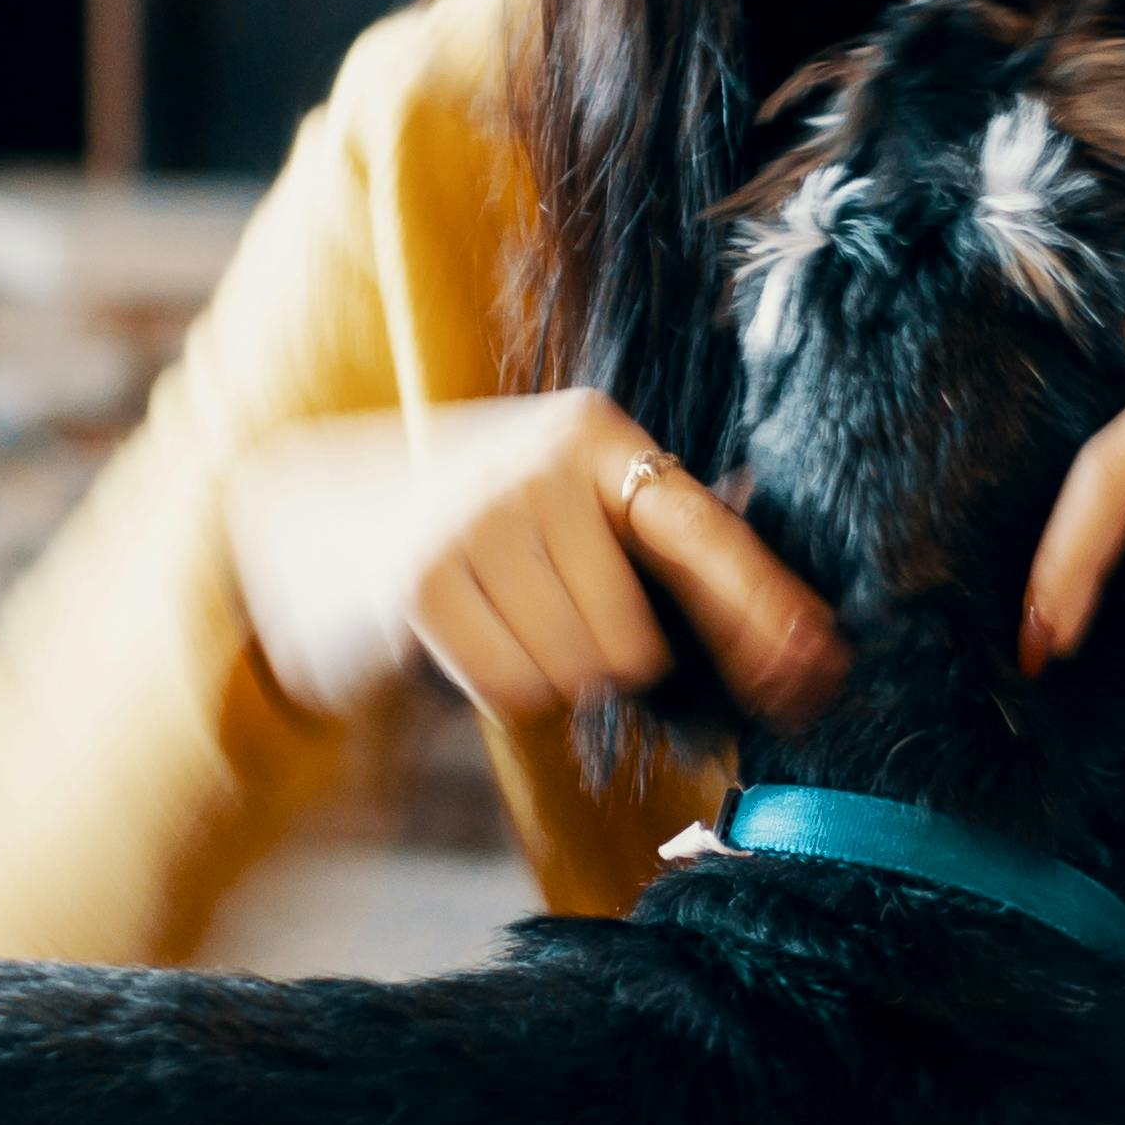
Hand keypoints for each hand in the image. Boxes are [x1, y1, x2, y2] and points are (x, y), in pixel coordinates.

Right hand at [223, 392, 846, 728]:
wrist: (305, 515)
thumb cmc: (473, 530)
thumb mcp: (564, 505)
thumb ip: (658, 551)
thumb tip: (794, 645)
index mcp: (596, 434)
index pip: (704, 537)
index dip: (763, 614)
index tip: (819, 672)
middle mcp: (542, 462)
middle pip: (634, 643)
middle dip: (603, 663)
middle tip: (543, 622)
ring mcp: (479, 515)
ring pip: (574, 672)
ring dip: (545, 674)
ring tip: (497, 620)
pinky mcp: (423, 578)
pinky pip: (511, 690)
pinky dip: (497, 686)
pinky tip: (463, 636)